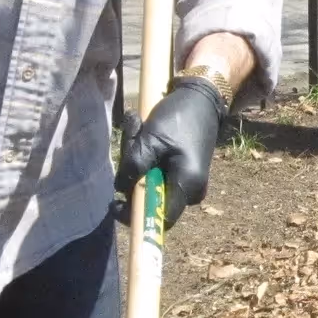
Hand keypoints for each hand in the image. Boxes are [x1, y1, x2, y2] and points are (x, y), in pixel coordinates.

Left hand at [114, 77, 225, 227]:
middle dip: (132, 172)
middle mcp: (189, 190)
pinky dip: (144, 155)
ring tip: (137, 124)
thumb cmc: (179, 117)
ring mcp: (186, 182)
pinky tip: (144, 130)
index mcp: (187, 185)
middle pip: (149, 197)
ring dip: (136, 157)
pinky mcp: (181, 172)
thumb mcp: (151, 139)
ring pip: (149, 182)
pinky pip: (155, 173)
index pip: (160, 219)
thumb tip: (121, 188)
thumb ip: (134, 166)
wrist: (202, 99)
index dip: (135, 216)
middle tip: (131, 137)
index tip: (116, 203)